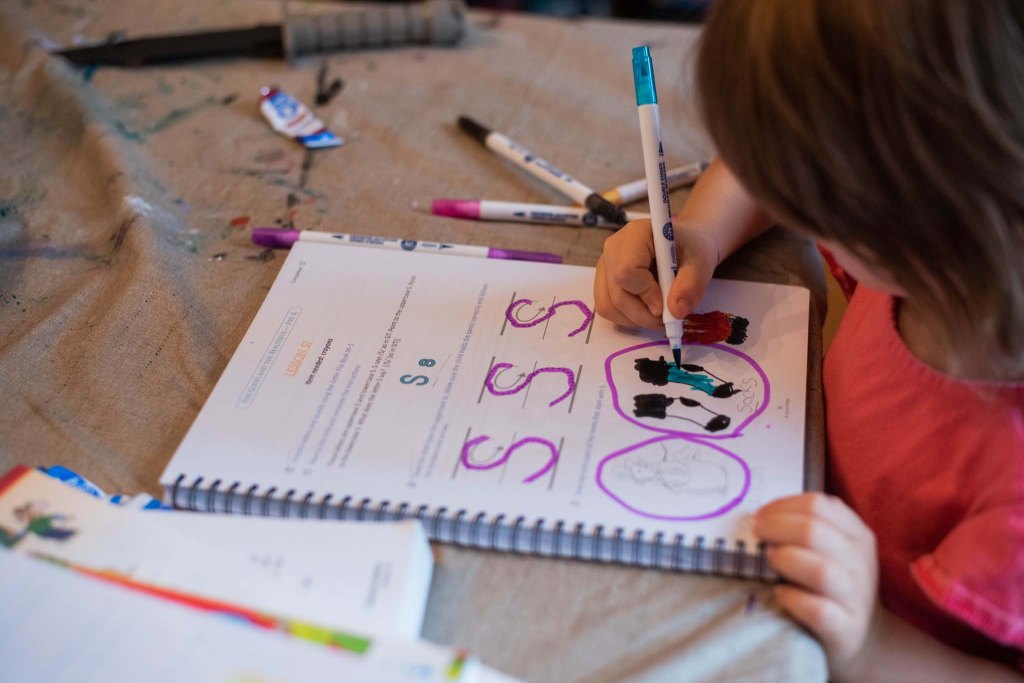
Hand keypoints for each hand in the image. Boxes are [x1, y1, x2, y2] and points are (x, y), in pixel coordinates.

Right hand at [594, 219, 719, 328]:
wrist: (682, 247)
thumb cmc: (690, 250)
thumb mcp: (700, 264)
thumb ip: (690, 286)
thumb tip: (676, 312)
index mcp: (636, 235)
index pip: (626, 271)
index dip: (645, 294)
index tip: (665, 305)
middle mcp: (613, 248)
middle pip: (616, 293)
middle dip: (643, 315)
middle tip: (667, 319)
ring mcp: (605, 265)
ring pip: (608, 305)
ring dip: (635, 320)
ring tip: (658, 314)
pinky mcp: (603, 281)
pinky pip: (607, 308)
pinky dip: (628, 318)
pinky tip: (646, 310)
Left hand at [754, 493, 879, 671]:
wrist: (863, 634)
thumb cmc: (832, 583)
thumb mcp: (830, 550)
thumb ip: (805, 528)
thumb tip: (760, 516)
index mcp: (857, 534)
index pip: (819, 505)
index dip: (782, 507)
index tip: (760, 516)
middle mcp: (861, 563)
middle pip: (814, 531)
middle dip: (777, 529)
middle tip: (757, 535)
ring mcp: (857, 597)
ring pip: (820, 570)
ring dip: (786, 560)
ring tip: (769, 560)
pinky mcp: (848, 629)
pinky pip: (819, 610)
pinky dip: (794, 599)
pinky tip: (780, 594)